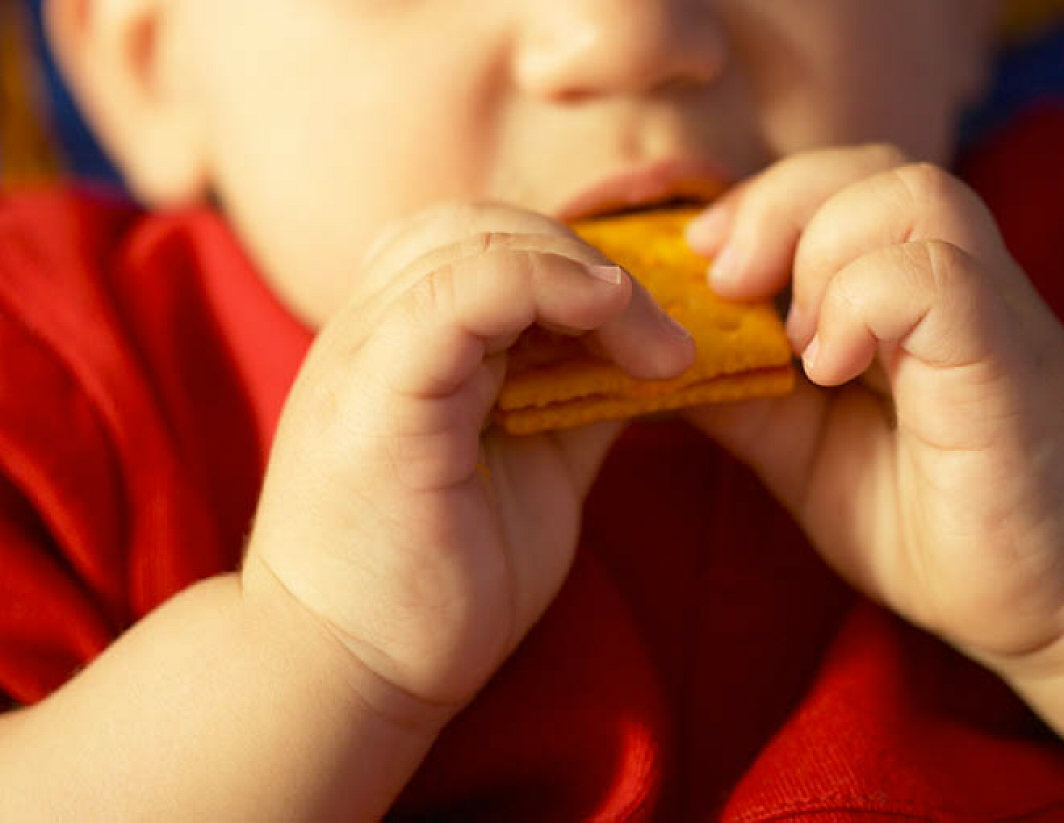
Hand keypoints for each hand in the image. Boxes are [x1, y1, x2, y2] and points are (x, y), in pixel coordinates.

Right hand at [242, 203, 693, 715]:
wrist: (352, 676)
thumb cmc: (443, 583)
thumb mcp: (540, 465)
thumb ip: (580, 394)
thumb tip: (650, 347)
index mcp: (408, 342)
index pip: (489, 243)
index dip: (579, 262)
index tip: (657, 329)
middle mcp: (375, 329)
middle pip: (485, 224)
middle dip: (590, 259)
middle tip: (666, 338)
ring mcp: (366, 354)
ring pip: (473, 239)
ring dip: (583, 271)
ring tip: (653, 343)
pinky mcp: (375, 393)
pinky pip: (456, 294)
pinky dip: (541, 282)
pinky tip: (606, 313)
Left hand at [685, 148, 1063, 664]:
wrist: (1062, 595)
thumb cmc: (933, 517)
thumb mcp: (803, 451)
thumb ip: (742, 393)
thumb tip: (654, 354)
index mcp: (902, 292)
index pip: (834, 183)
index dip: (757, 203)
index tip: (701, 260)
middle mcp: (952, 281)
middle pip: (869, 165)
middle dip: (777, 205)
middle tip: (728, 283)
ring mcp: (987, 312)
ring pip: (910, 195)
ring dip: (823, 249)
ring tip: (794, 340)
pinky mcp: (1004, 358)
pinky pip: (938, 277)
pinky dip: (864, 303)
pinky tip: (831, 369)